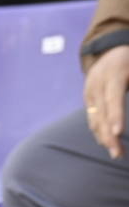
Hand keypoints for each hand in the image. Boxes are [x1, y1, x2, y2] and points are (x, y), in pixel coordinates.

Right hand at [84, 44, 128, 158]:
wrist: (109, 52)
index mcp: (114, 74)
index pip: (113, 98)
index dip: (115, 116)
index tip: (118, 133)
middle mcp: (97, 84)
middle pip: (101, 113)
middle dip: (109, 135)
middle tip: (118, 154)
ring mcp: (90, 93)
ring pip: (95, 119)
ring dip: (104, 138)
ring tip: (117, 153)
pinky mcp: (87, 100)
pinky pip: (93, 119)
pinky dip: (100, 132)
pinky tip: (108, 143)